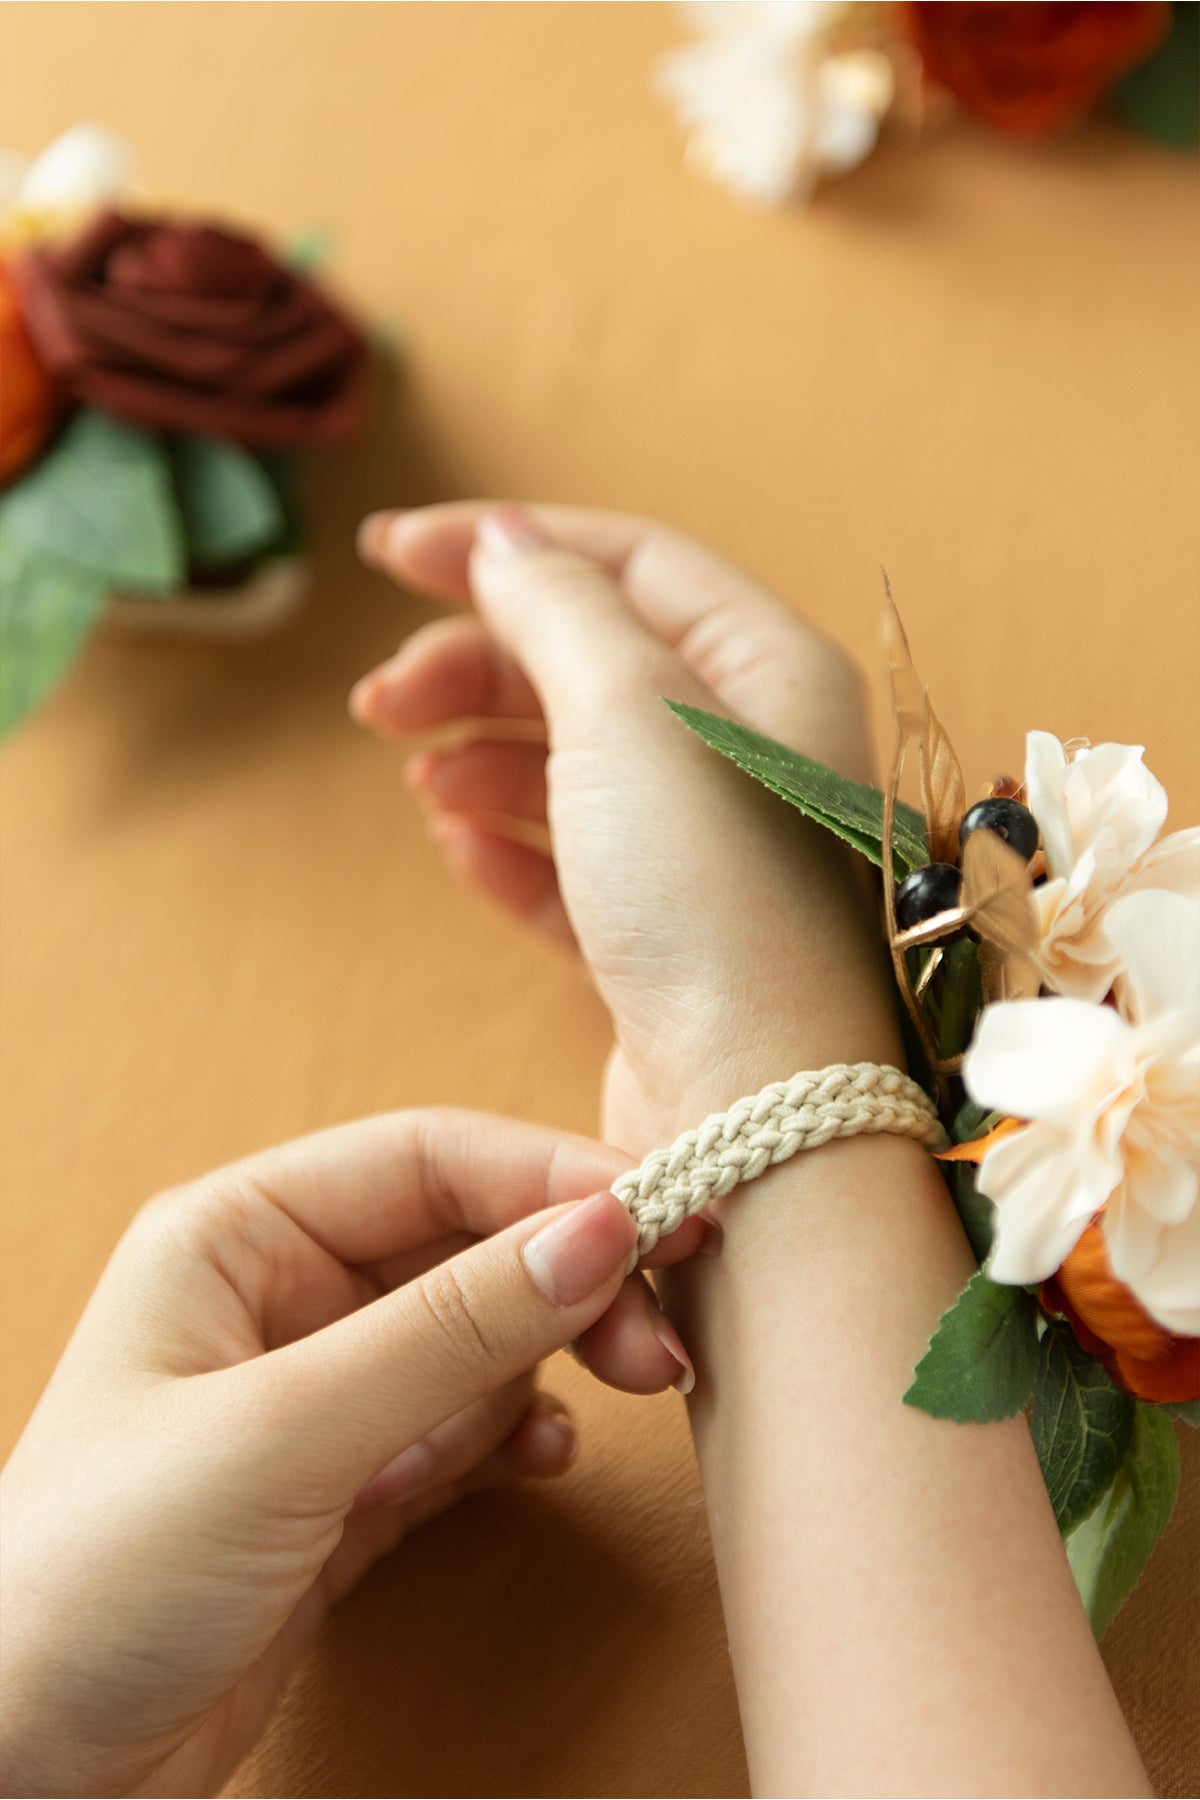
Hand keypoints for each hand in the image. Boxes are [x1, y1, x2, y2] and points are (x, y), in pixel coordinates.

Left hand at [0, 1110, 701, 1797]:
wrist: (26, 1776)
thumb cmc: (96, 1576)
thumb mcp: (284, 1432)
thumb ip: (452, 1329)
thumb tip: (601, 1228)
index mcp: (238, 1235)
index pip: (428, 1159)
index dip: (551, 1175)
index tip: (662, 1214)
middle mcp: (281, 1297)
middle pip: (468, 1243)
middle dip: (571, 1278)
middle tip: (659, 1336)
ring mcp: (319, 1396)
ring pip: (481, 1335)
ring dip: (558, 1357)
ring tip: (625, 1391)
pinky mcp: (348, 1488)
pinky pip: (468, 1428)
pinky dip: (519, 1436)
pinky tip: (542, 1463)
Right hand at [353, 504, 901, 1152]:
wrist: (760, 1117)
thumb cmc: (714, 902)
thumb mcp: (628, 714)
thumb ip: (559, 610)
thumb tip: (506, 545)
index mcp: (771, 670)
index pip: (628, 562)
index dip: (504, 546)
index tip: (388, 556)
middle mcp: (753, 754)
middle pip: (590, 663)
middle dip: (474, 664)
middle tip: (377, 701)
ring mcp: (712, 855)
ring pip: (573, 765)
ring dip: (481, 752)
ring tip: (415, 777)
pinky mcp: (671, 945)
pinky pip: (575, 867)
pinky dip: (509, 844)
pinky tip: (458, 844)